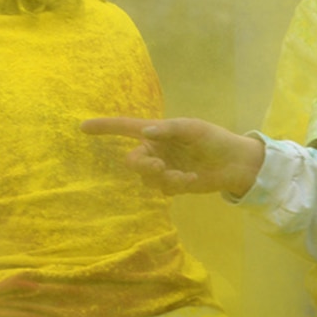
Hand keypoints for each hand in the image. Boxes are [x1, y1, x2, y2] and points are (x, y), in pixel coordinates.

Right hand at [81, 115, 265, 197]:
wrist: (235, 164)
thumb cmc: (213, 139)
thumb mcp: (193, 129)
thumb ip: (169, 130)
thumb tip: (145, 133)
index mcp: (156, 132)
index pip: (124, 128)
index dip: (103, 127)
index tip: (82, 127)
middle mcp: (154, 149)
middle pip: (132, 160)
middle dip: (143, 166)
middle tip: (160, 167)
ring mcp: (162, 168)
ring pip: (146, 178)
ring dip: (164, 178)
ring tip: (184, 176)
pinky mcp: (171, 184)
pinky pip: (161, 189)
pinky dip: (175, 186)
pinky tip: (191, 180)